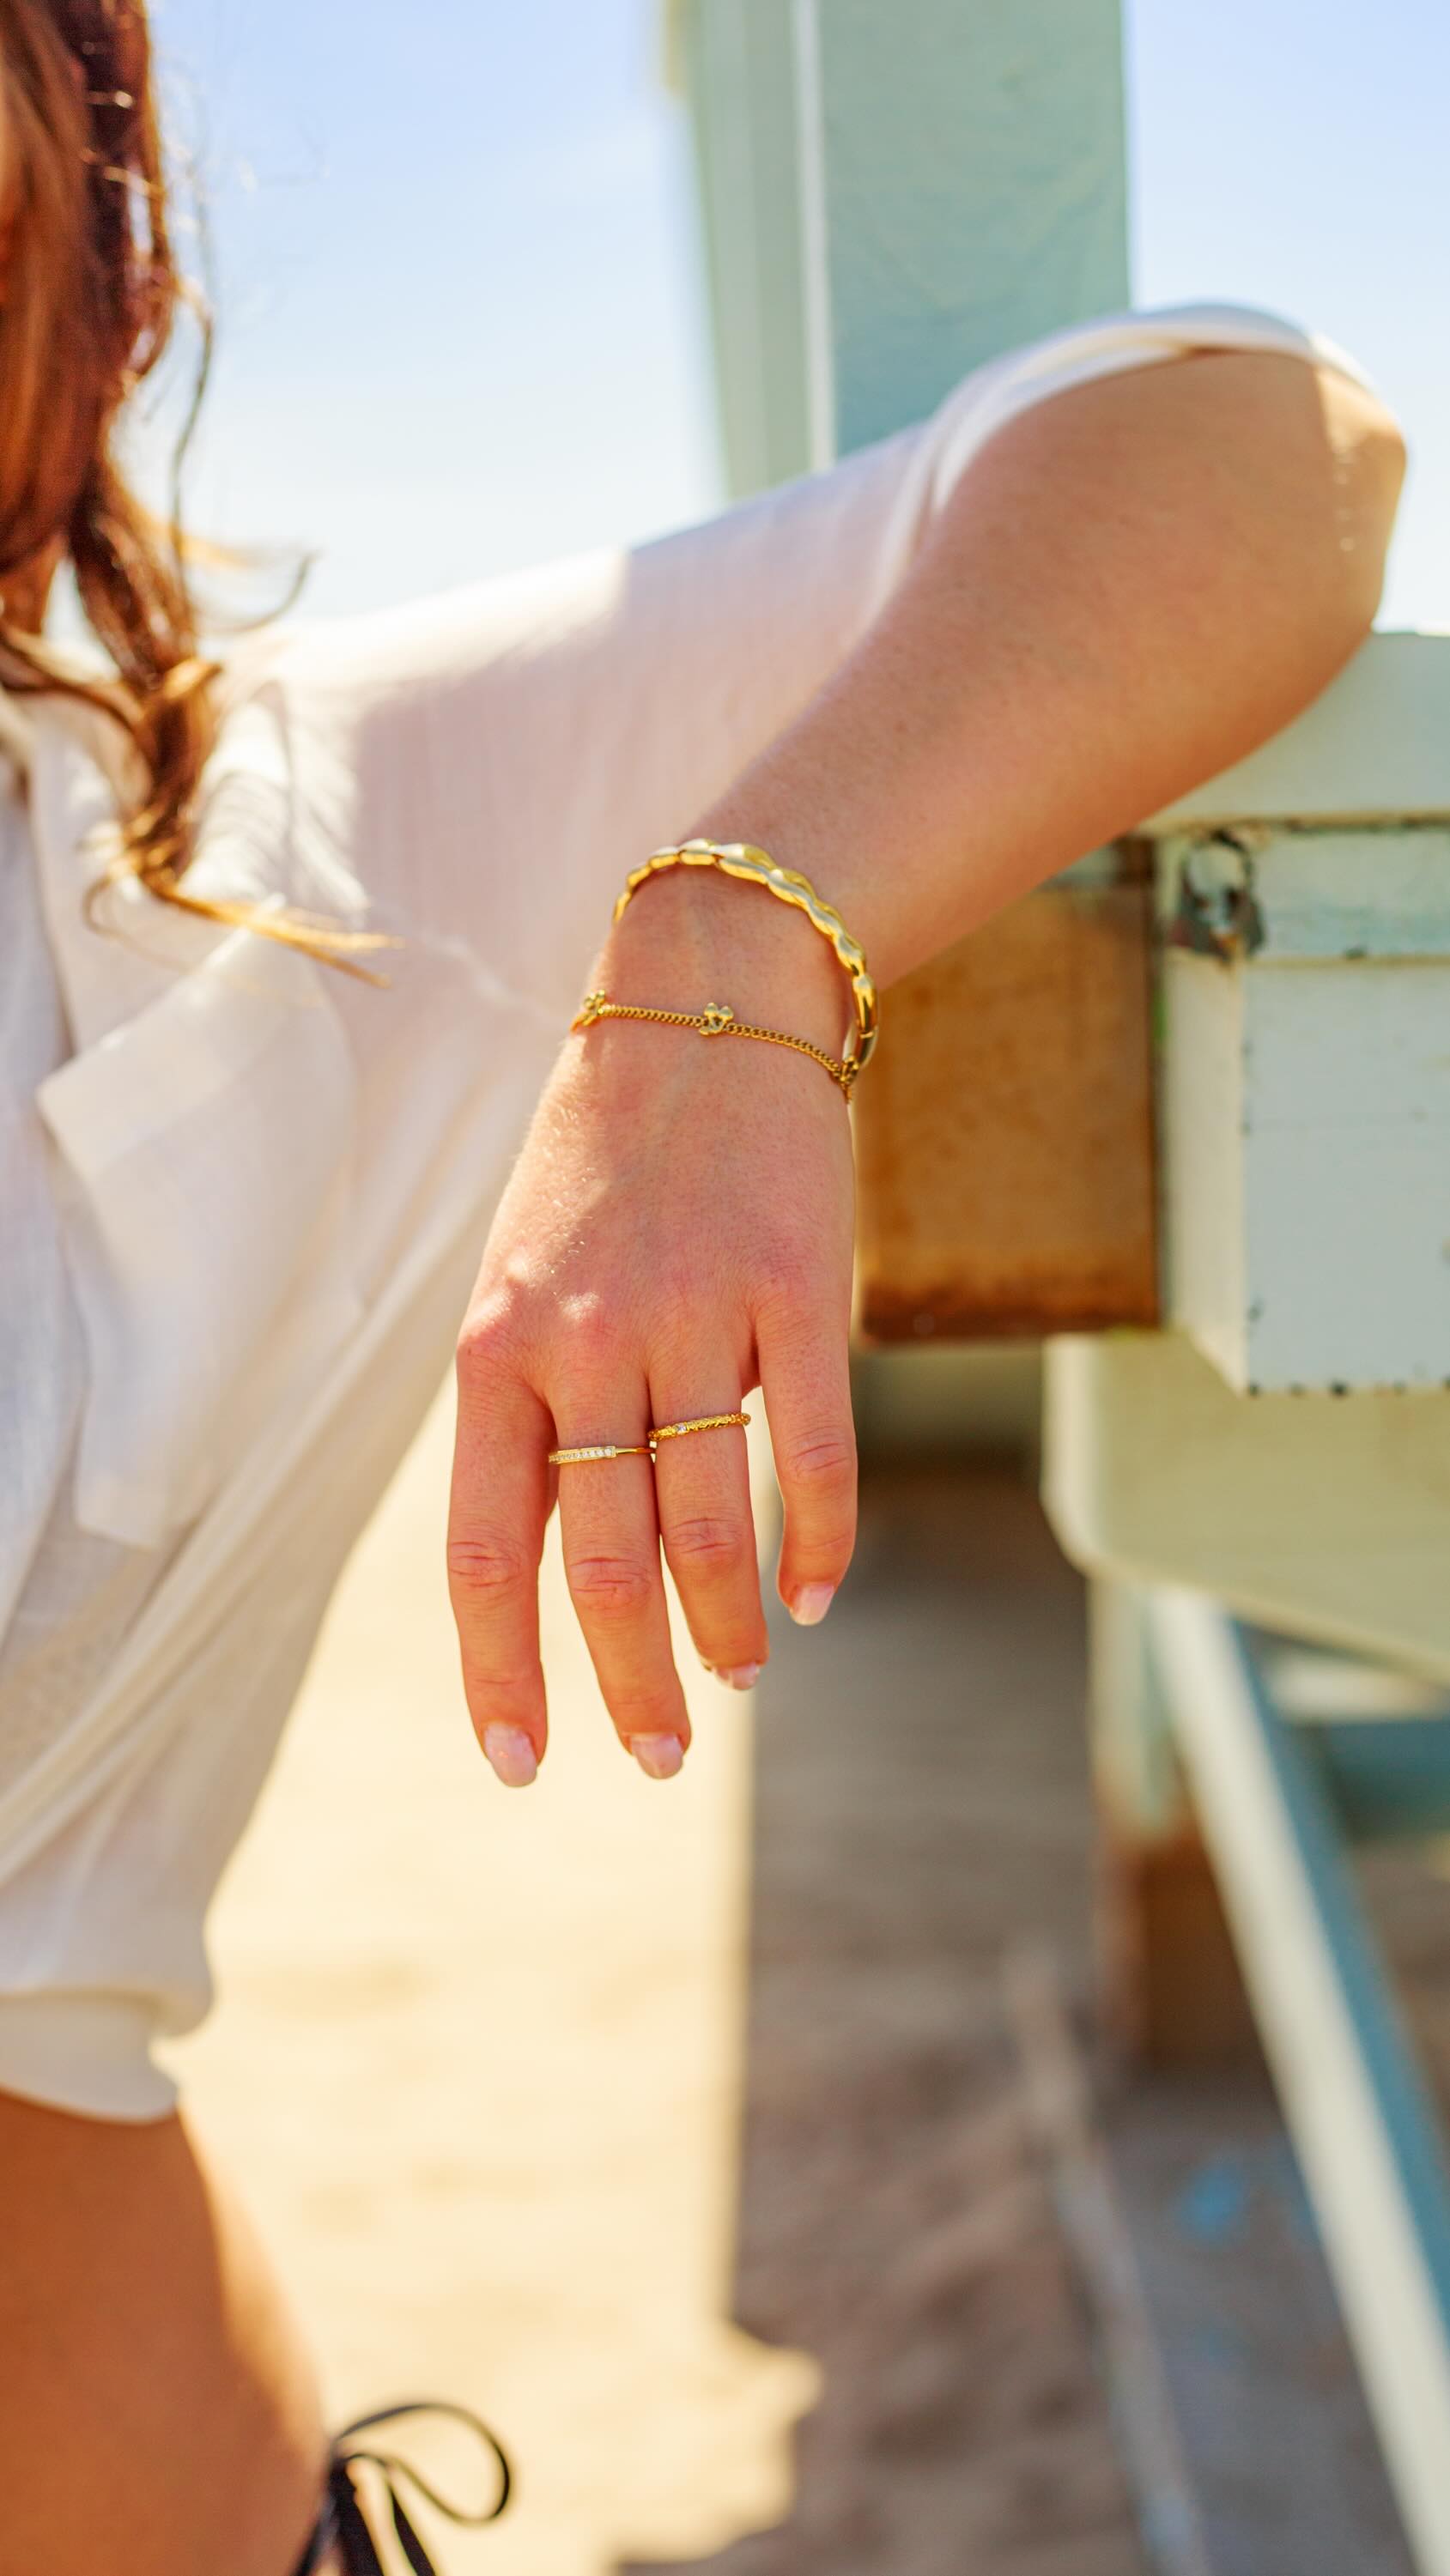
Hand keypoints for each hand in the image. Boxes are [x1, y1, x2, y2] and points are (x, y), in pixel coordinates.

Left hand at [446, 868, 857, 1784]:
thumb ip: (530, 1408)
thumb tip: (549, 1562)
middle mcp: (585, 1341)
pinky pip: (812, 1452)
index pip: (487, 1548)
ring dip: (726, 1632)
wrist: (700, 1001)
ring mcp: (693, 1315)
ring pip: (707, 1526)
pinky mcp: (795, 1289)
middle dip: (630, 1684)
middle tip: (661, 1756)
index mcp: (497, 1347)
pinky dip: (817, 1542)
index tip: (520, 1764)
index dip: (501, 1667)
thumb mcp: (522, 1277)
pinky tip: (817, 1595)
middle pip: (606, 1562)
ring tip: (739, 1679)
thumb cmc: (600, 1163)